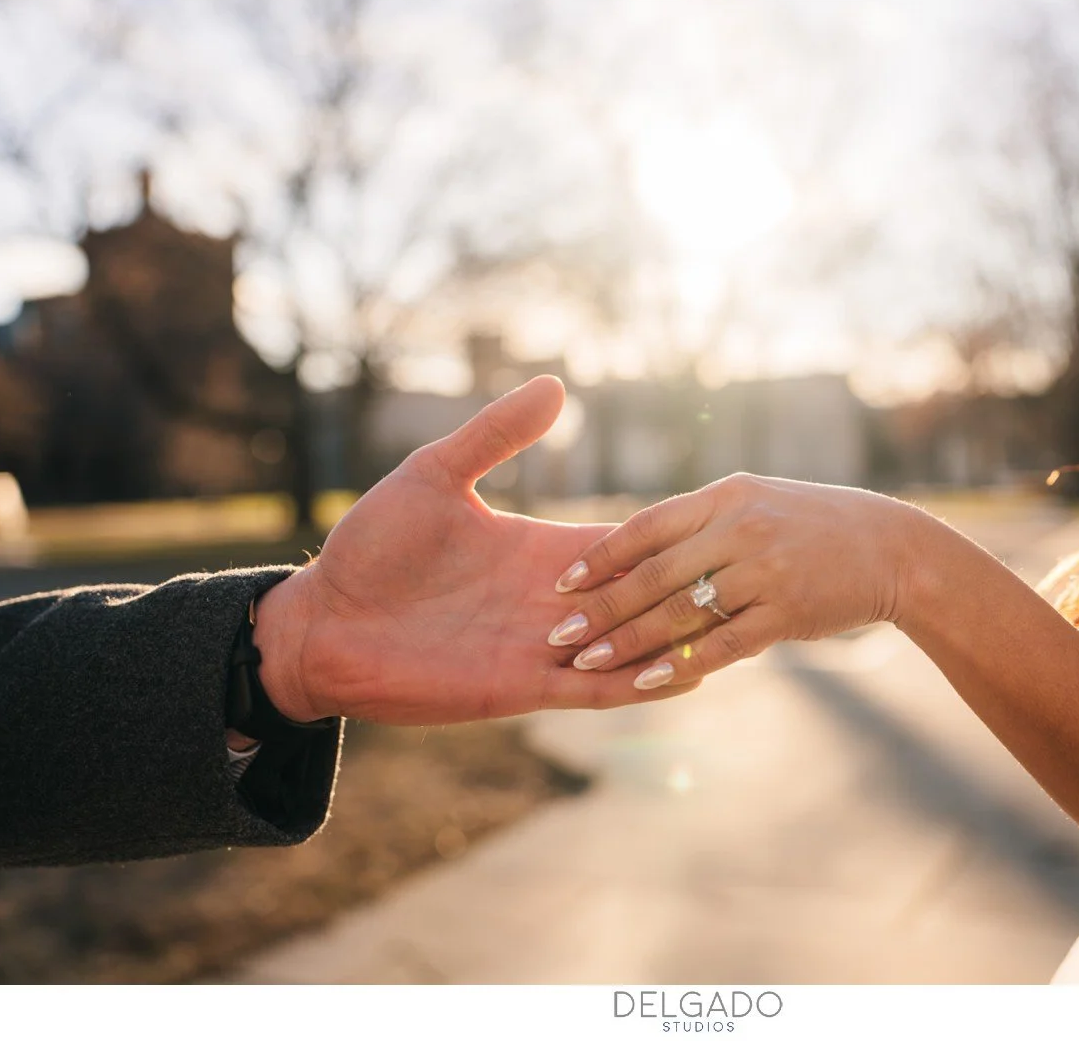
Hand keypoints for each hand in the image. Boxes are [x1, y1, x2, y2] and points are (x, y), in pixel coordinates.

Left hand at [254, 376, 704, 723]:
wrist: (321, 621)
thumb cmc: (372, 546)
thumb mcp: (436, 474)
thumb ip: (497, 435)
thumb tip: (557, 385)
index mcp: (537, 550)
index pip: (620, 544)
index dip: (667, 537)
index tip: (725, 522)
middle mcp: (549, 602)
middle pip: (637, 597)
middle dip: (688, 590)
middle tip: (757, 578)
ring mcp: (540, 649)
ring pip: (628, 646)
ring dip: (675, 640)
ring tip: (743, 632)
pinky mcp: (520, 689)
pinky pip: (594, 692)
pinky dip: (639, 686)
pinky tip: (682, 676)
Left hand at [543, 473, 927, 690]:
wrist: (891, 548)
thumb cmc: (812, 526)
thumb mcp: (756, 504)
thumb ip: (701, 524)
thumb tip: (635, 552)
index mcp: (726, 497)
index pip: (647, 526)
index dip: (601, 557)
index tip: (562, 584)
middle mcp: (741, 529)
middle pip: (655, 574)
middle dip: (601, 609)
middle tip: (558, 635)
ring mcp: (765, 571)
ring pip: (681, 613)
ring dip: (628, 642)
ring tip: (588, 663)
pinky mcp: (787, 612)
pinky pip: (723, 645)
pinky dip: (680, 665)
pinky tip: (644, 681)